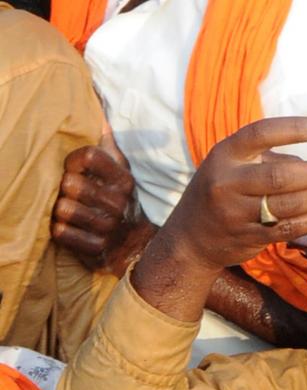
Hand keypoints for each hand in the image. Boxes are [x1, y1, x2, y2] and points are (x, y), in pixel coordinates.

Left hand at [51, 127, 137, 270]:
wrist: (137, 246)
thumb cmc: (119, 202)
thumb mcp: (121, 172)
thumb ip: (111, 146)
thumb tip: (102, 116)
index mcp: (124, 181)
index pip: (89, 156)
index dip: (74, 160)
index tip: (76, 169)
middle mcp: (119, 204)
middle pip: (71, 183)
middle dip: (66, 188)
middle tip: (74, 195)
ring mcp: (108, 228)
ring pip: (63, 208)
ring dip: (61, 210)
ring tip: (72, 212)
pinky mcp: (96, 249)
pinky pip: (62, 232)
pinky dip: (62, 231)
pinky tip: (73, 229)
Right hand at [161, 116, 306, 275]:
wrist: (190, 238)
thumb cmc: (221, 193)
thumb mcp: (234, 167)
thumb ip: (270, 161)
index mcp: (225, 154)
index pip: (261, 133)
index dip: (294, 129)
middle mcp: (228, 182)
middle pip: (280, 176)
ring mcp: (237, 213)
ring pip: (287, 205)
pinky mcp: (248, 237)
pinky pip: (288, 229)